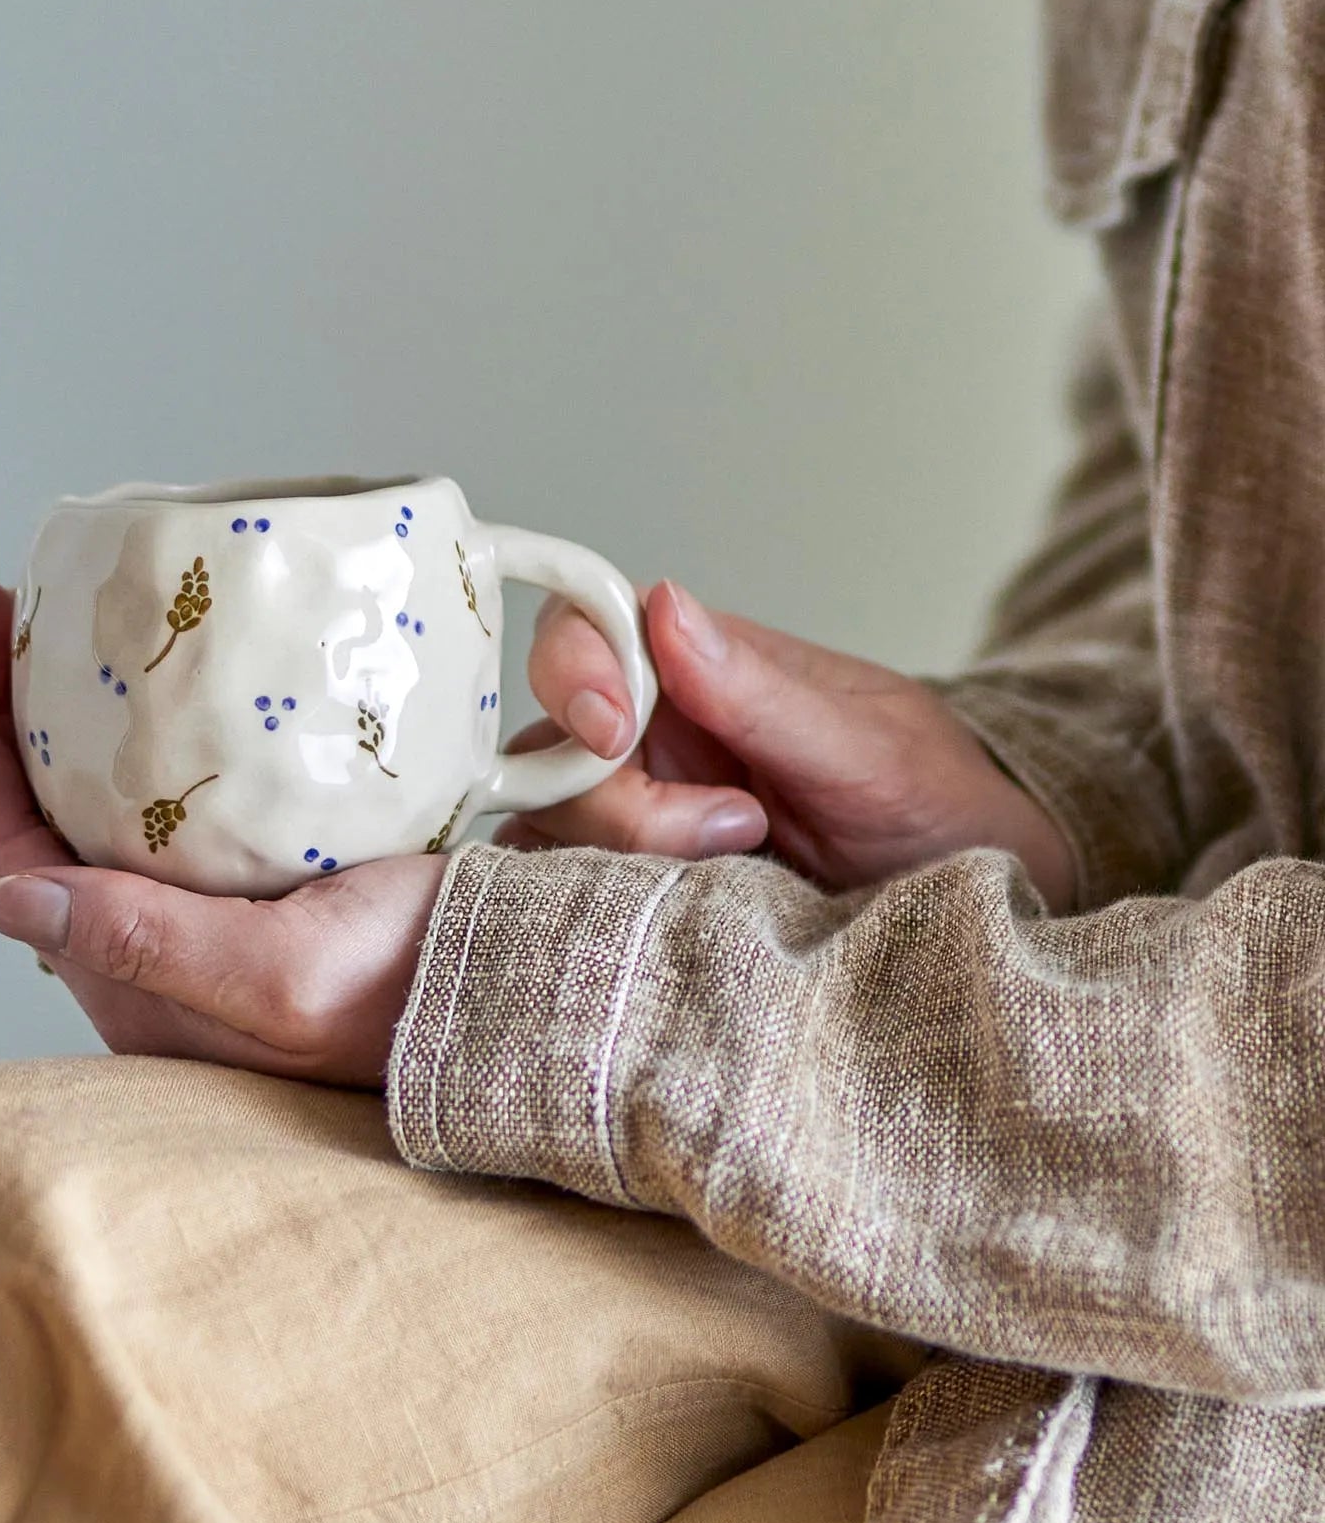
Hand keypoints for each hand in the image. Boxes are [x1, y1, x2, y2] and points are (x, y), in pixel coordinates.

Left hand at [0, 580, 446, 1086]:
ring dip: (63, 705)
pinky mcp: (262, 867)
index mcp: (137, 973)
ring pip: (99, 789)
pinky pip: (169, 783)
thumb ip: (149, 943)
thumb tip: (4, 896)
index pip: (8, 842)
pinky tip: (157, 674)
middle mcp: (157, 935)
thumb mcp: (277, 979)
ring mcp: (208, 898)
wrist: (516, 986)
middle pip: (39, 803)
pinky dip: (143, 718)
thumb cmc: (408, 996)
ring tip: (47, 622)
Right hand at [501, 579, 1076, 912]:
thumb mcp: (867, 751)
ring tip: (739, 869)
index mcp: (696, 666)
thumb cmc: (934, 805)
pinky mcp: (636, 890)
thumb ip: (761, 691)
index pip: (586, 628)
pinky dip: (597, 909)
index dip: (574, 670)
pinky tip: (674, 917)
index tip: (612, 731)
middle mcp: (651, 735)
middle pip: (551, 745)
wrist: (974, 905)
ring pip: (547, 824)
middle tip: (734, 829)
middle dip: (617, 799)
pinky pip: (569, 892)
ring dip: (621, 856)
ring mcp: (638, 815)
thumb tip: (666, 605)